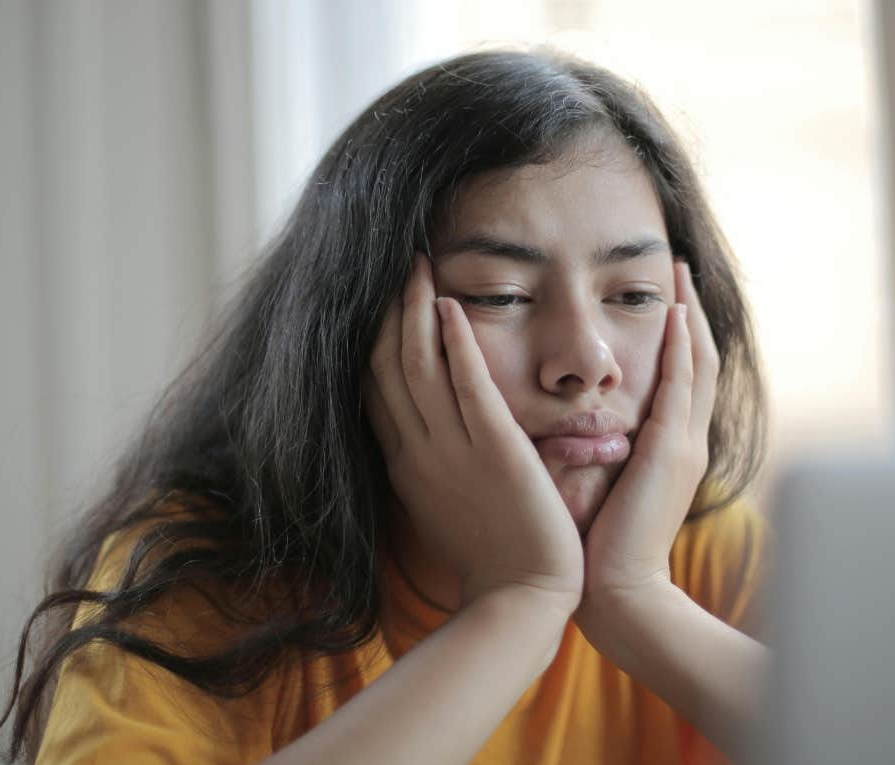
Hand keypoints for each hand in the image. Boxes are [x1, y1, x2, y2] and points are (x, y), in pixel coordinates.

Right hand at [365, 255, 583, 611]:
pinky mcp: (494, 450)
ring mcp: (452, 450)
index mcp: (406, 464)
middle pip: (387, 366)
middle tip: (398, 265)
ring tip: (418, 265)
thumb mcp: (445, 504)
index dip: (373, 340)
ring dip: (415, 309)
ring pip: (418, 365)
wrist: (521, 599)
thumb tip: (425, 432)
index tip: (378, 302)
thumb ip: (432, 463)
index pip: (375, 389)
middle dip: (389, 311)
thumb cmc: (493, 556)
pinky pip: (466, 384)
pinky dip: (454, 342)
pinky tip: (450, 305)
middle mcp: (418, 451)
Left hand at [579, 261, 718, 607]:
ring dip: (689, 314)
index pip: (678, 378)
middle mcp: (684, 440)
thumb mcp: (601, 486)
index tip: (661, 298)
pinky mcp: (672, 450)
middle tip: (677, 268)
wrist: (619, 593)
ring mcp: (684, 443)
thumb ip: (594, 450)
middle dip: (688, 312)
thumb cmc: (597, 547)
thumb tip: (565, 426)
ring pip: (696, 362)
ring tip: (679, 273)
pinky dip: (681, 346)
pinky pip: (683, 384)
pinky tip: (675, 312)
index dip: (674, 337)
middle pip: (696, 359)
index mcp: (667, 449)